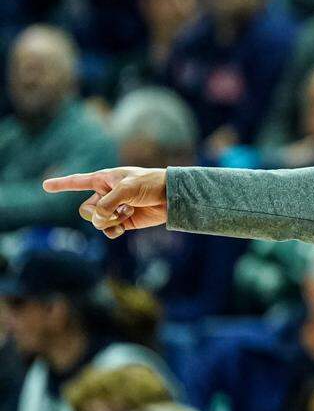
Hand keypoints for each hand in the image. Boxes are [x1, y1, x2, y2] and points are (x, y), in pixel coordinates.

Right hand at [42, 167, 168, 238]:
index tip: (45, 185)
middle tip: (116, 209)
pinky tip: (123, 226)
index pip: (77, 182)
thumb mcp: (126, 189)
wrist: (170, 197)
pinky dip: (112, 230)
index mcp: (103, 179)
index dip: (61, 184)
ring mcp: (113, 209)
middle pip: (85, 210)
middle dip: (98, 213)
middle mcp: (105, 194)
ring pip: (96, 222)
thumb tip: (96, 219)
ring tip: (127, 212)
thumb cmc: (149, 184)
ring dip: (109, 221)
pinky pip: (108, 230)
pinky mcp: (123, 221)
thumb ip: (108, 203)